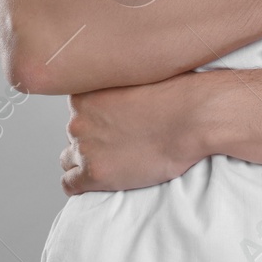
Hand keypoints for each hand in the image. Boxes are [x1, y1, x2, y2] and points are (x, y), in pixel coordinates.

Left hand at [60, 72, 206, 194]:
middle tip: (118, 143)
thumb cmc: (175, 95)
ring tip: (110, 162)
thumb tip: (118, 98)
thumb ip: (118, 86)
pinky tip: (94, 182)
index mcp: (86, 93)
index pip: (76, 110)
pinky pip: (69, 185)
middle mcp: (78, 120)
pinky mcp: (95, 174)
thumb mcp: (137, 76)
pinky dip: (78, 185)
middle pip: (74, 134)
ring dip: (86, 161)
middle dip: (92, 139)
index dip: (95, 118)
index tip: (112, 124)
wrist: (192, 118)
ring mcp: (85, 148)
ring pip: (68, 159)